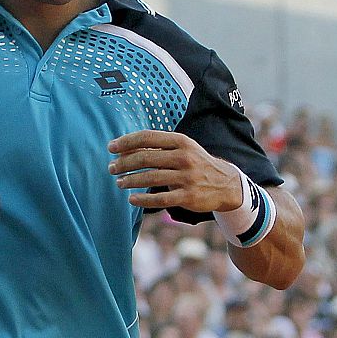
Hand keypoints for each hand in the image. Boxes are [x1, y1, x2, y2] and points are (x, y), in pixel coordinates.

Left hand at [108, 130, 242, 213]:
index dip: (126, 142)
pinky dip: (143, 199)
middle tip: (111, 168)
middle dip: (124, 163)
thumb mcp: (182, 149)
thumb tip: (124, 148)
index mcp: (181, 141)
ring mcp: (187, 177)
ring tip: (119, 182)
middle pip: (146, 158)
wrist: (226, 184)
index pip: (148, 137)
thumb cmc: (196, 163)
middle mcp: (184, 157)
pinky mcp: (188, 196)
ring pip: (151, 178)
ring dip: (130, 180)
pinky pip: (160, 199)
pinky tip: (131, 199)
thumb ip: (158, 147)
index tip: (110, 147)